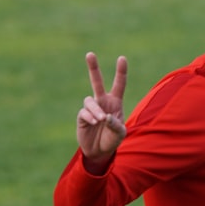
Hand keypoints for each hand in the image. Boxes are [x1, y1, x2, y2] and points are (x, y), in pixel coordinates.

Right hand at [76, 52, 127, 172]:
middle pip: (97, 82)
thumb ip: (116, 125)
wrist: (99, 152)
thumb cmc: (112, 140)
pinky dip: (89, 117)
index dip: (121, 71)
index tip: (122, 58)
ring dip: (95, 110)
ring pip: (90, 101)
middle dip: (93, 68)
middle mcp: (103, 102)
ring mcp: (92, 108)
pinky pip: (84, 112)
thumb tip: (105, 116)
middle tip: (90, 54)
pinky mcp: (82, 116)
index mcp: (115, 102)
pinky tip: (93, 123)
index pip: (119, 84)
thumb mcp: (120, 134)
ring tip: (100, 120)